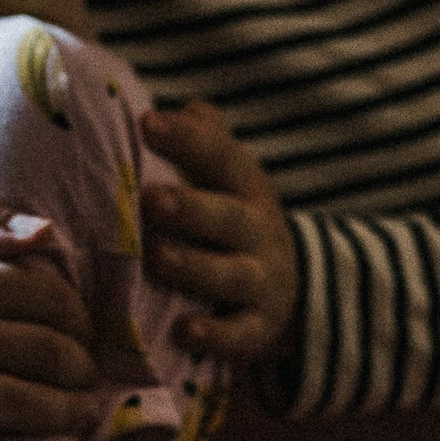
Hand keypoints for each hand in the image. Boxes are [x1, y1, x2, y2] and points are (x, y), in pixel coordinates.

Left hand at [141, 101, 299, 362]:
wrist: (292, 285)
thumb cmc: (231, 217)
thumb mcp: (225, 177)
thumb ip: (200, 140)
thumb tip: (157, 106)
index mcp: (243, 185)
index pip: (219, 155)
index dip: (186, 138)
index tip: (147, 123)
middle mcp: (257, 229)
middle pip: (226, 216)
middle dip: (190, 207)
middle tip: (150, 199)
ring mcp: (261, 279)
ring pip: (230, 273)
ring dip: (194, 266)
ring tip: (158, 258)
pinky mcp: (259, 326)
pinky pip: (239, 333)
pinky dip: (215, 334)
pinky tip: (184, 332)